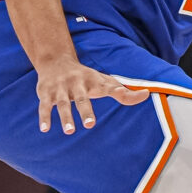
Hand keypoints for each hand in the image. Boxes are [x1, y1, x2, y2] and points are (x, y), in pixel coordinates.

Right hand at [35, 56, 149, 133]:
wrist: (56, 62)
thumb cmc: (86, 77)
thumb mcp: (104, 81)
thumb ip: (122, 92)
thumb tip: (146, 95)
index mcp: (95, 81)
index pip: (109, 86)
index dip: (119, 91)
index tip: (125, 93)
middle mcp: (78, 83)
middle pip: (82, 98)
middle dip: (86, 111)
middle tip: (91, 125)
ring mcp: (61, 88)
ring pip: (63, 103)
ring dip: (65, 117)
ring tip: (70, 131)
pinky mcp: (46, 93)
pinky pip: (45, 106)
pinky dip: (45, 117)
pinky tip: (45, 129)